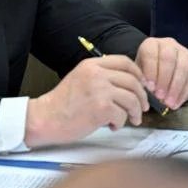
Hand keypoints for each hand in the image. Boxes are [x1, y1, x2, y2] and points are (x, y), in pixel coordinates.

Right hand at [25, 55, 148, 147]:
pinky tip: (112, 126)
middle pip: (132, 81)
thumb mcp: (82, 79)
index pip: (125, 62)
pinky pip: (122, 115)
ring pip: (131, 99)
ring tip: (131, 120)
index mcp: (92, 64)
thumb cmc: (63, 103)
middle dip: (141, 96)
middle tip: (143, 107)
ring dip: (135, 112)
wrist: (45, 118)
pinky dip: (120, 123)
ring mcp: (99, 90)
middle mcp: (97, 74)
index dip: (138, 74)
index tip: (142, 85)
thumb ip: (102, 76)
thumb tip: (130, 84)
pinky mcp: (101, 108)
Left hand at [135, 37, 187, 109]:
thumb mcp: (140, 76)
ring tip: (170, 103)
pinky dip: (186, 92)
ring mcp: (185, 52)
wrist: (161, 74)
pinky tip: (178, 102)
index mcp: (151, 44)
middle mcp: (169, 44)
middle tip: (160, 97)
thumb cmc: (148, 76)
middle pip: (169, 58)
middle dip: (165, 80)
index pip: (151, 53)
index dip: (151, 71)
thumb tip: (148, 92)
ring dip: (177, 88)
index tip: (150, 88)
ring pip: (184, 67)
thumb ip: (142, 82)